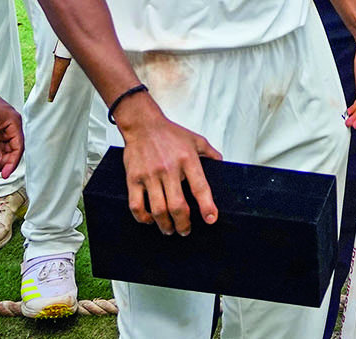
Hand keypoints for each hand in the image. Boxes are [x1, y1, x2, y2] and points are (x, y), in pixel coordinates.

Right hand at [115, 94, 221, 234]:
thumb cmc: (170, 133)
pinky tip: (150, 220)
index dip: (207, 206)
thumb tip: (222, 166)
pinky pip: (136, 205)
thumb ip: (210, 153)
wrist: (143, 124)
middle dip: (183, 224)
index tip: (211, 219)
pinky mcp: (133, 179)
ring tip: (169, 229)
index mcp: (188, 160)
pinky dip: (143, 218)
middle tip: (186, 231)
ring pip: (158, 209)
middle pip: (178, 205)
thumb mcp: (196, 140)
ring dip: (165, 225)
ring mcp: (150, 175)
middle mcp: (169, 169)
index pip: (200, 187)